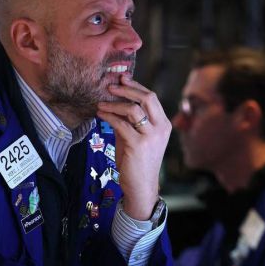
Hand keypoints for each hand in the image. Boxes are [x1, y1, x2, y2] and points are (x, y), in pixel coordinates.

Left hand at [96, 74, 170, 219]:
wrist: (141, 186)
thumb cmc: (137, 162)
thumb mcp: (136, 136)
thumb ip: (130, 120)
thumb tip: (115, 101)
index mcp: (164, 124)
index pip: (151, 97)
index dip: (136, 86)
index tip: (122, 79)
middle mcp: (161, 128)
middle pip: (147, 98)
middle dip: (127, 89)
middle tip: (111, 86)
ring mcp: (151, 137)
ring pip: (133, 109)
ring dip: (114, 103)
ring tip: (101, 103)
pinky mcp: (138, 145)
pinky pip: (121, 124)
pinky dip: (109, 116)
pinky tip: (100, 114)